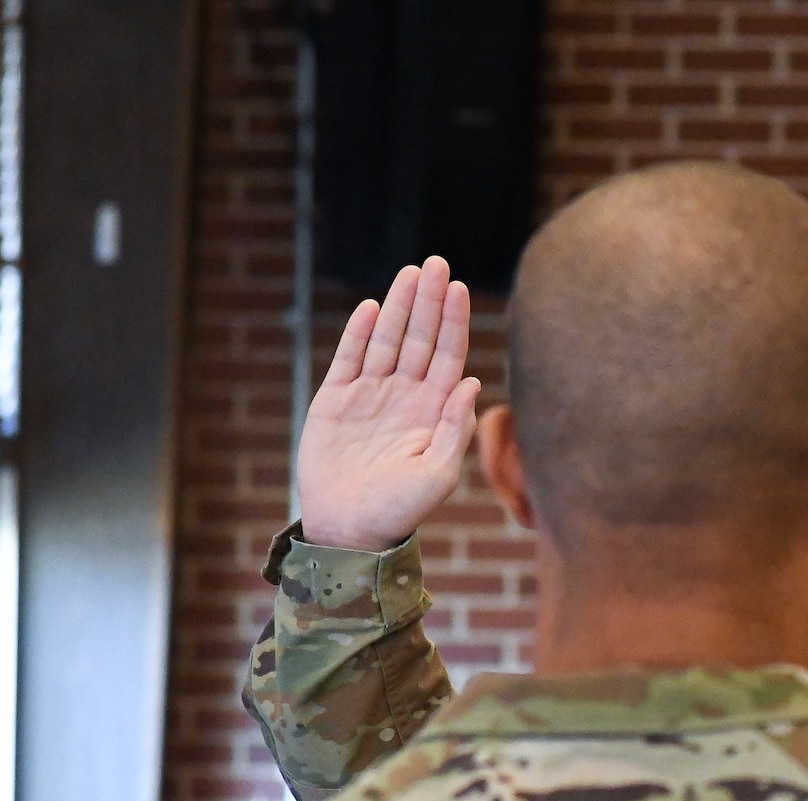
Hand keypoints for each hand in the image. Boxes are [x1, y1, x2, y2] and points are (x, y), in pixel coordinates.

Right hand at [297, 256, 480, 551]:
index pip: (448, 357)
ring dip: (399, 307)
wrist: (350, 530)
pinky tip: (373, 308)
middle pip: (420, 339)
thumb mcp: (438, 474)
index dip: (453, 323)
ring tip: (411, 273)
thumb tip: (472, 382)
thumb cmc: (400, 510)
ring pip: (387, 341)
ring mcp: (370, 396)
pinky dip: (360, 333)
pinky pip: (349, 358)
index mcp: (432, 412)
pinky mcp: (335, 401)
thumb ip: (455, 428)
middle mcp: (404, 398)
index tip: (460, 289)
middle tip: (437, 264)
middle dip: (429, 302)